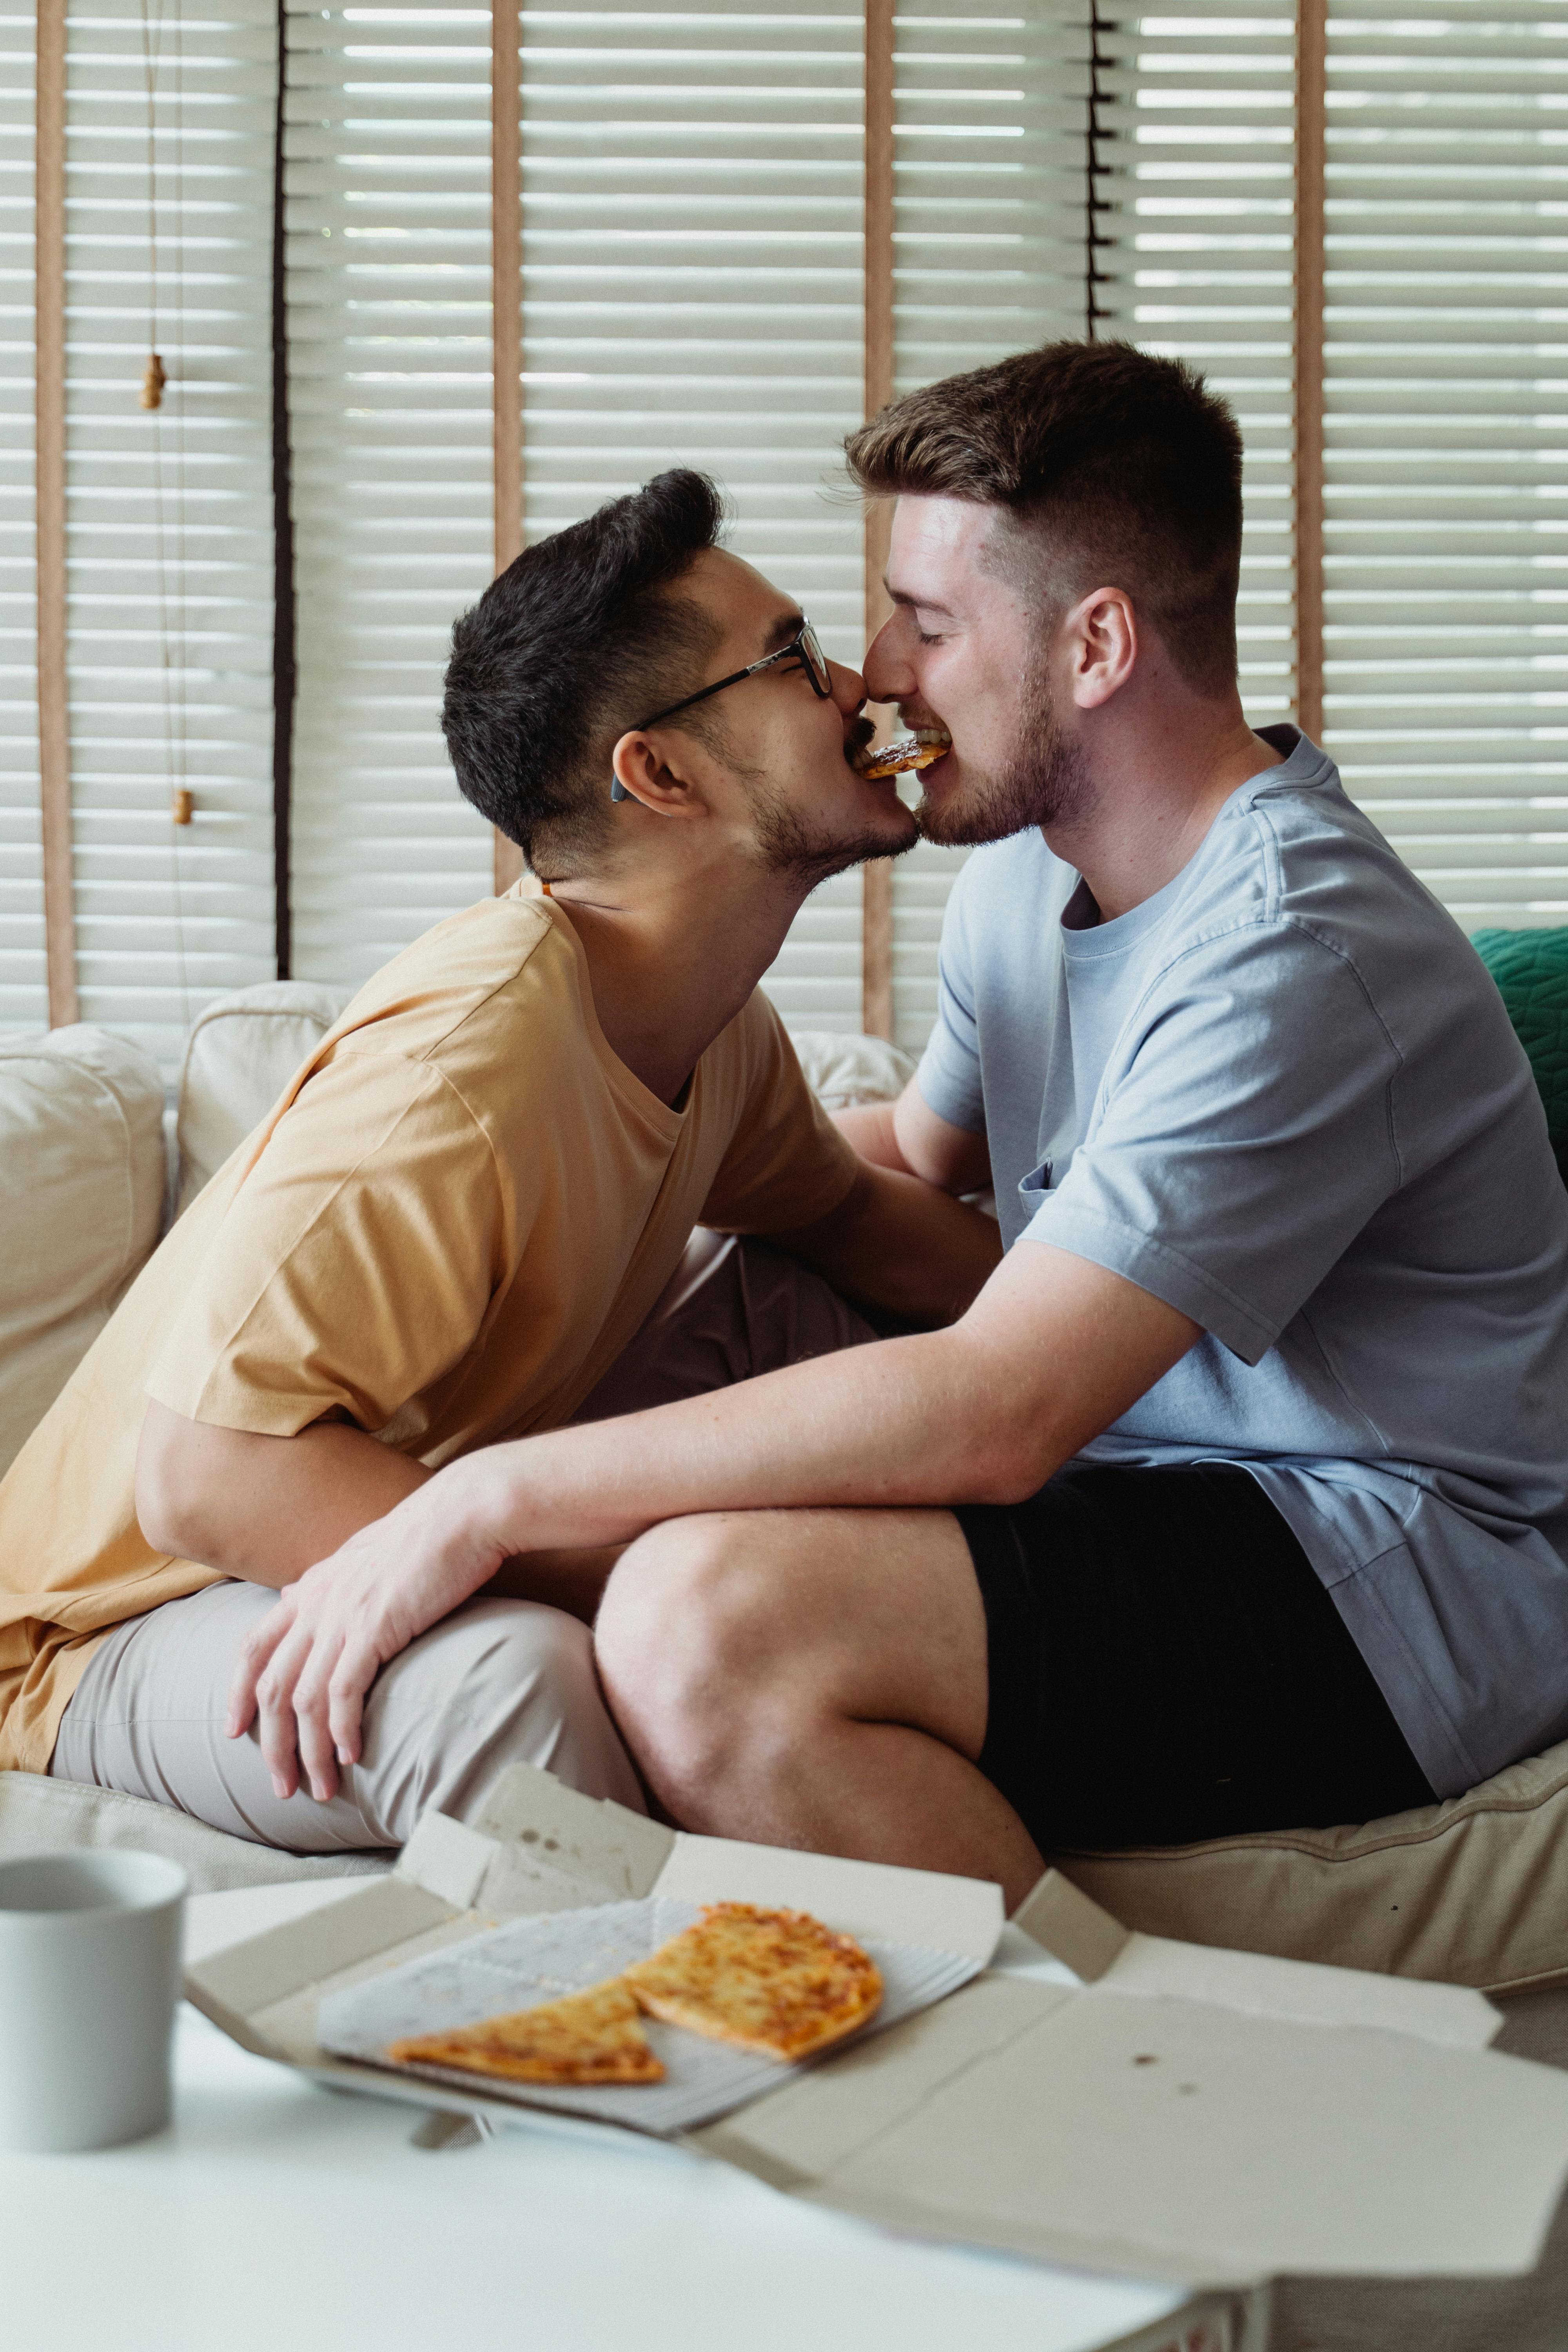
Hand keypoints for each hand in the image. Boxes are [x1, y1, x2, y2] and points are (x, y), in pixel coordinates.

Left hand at [224, 1458, 511, 1803]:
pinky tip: (351, 1756)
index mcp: (311, 1587)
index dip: (238, 1693)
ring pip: (303, 1700)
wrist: (463, 1513)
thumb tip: (299, 1596)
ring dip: (307, 1752)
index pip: (254, 1647)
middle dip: (271, 1744)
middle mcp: (315, 1604)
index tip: (235, 1731)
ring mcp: (341, 1616)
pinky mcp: (373, 1628)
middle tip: (282, 1785)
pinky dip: (341, 1730)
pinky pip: (343, 1693)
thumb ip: (330, 1584)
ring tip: (320, 1788)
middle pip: (272, 1687)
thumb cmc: (427, 1535)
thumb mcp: (363, 1556)